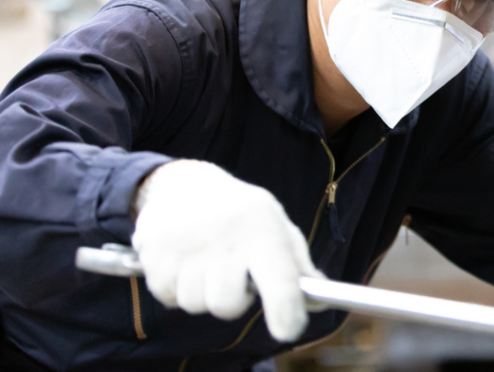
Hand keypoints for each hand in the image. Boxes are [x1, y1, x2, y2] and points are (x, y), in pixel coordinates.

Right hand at [132, 160, 322, 341]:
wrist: (183, 185)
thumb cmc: (242, 212)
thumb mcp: (276, 225)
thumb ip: (298, 265)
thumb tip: (318, 301)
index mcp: (262, 232)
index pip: (279, 278)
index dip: (285, 309)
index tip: (288, 329)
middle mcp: (224, 240)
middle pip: (228, 305)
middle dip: (233, 299)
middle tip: (233, 273)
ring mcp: (185, 249)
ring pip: (196, 305)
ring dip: (203, 293)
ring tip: (207, 262)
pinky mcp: (153, 256)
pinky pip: (168, 298)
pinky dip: (176, 288)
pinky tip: (184, 261)